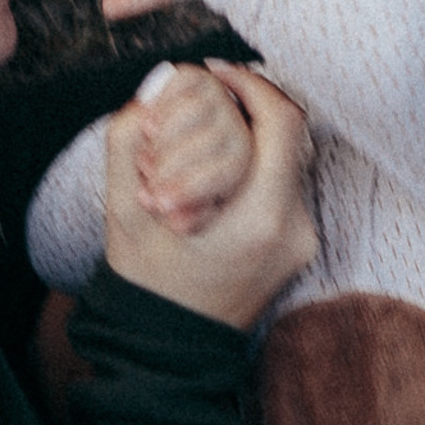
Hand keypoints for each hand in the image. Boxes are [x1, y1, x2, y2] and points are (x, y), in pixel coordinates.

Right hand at [104, 68, 315, 329]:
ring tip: (204, 136)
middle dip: (246, 107)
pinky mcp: (297, 245)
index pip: (282, 121)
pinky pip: (283, 184)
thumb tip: (160, 80)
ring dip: (249, 136)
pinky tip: (216, 169)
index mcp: (262, 219)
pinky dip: (253, 166)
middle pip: (288, 135)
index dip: (251, 84)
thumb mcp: (123, 209)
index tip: (216, 72)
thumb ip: (131, 137)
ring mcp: (302, 239)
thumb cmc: (144, 281)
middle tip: (208, 97)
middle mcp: (296, 228)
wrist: (166, 352)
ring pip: (287, 157)